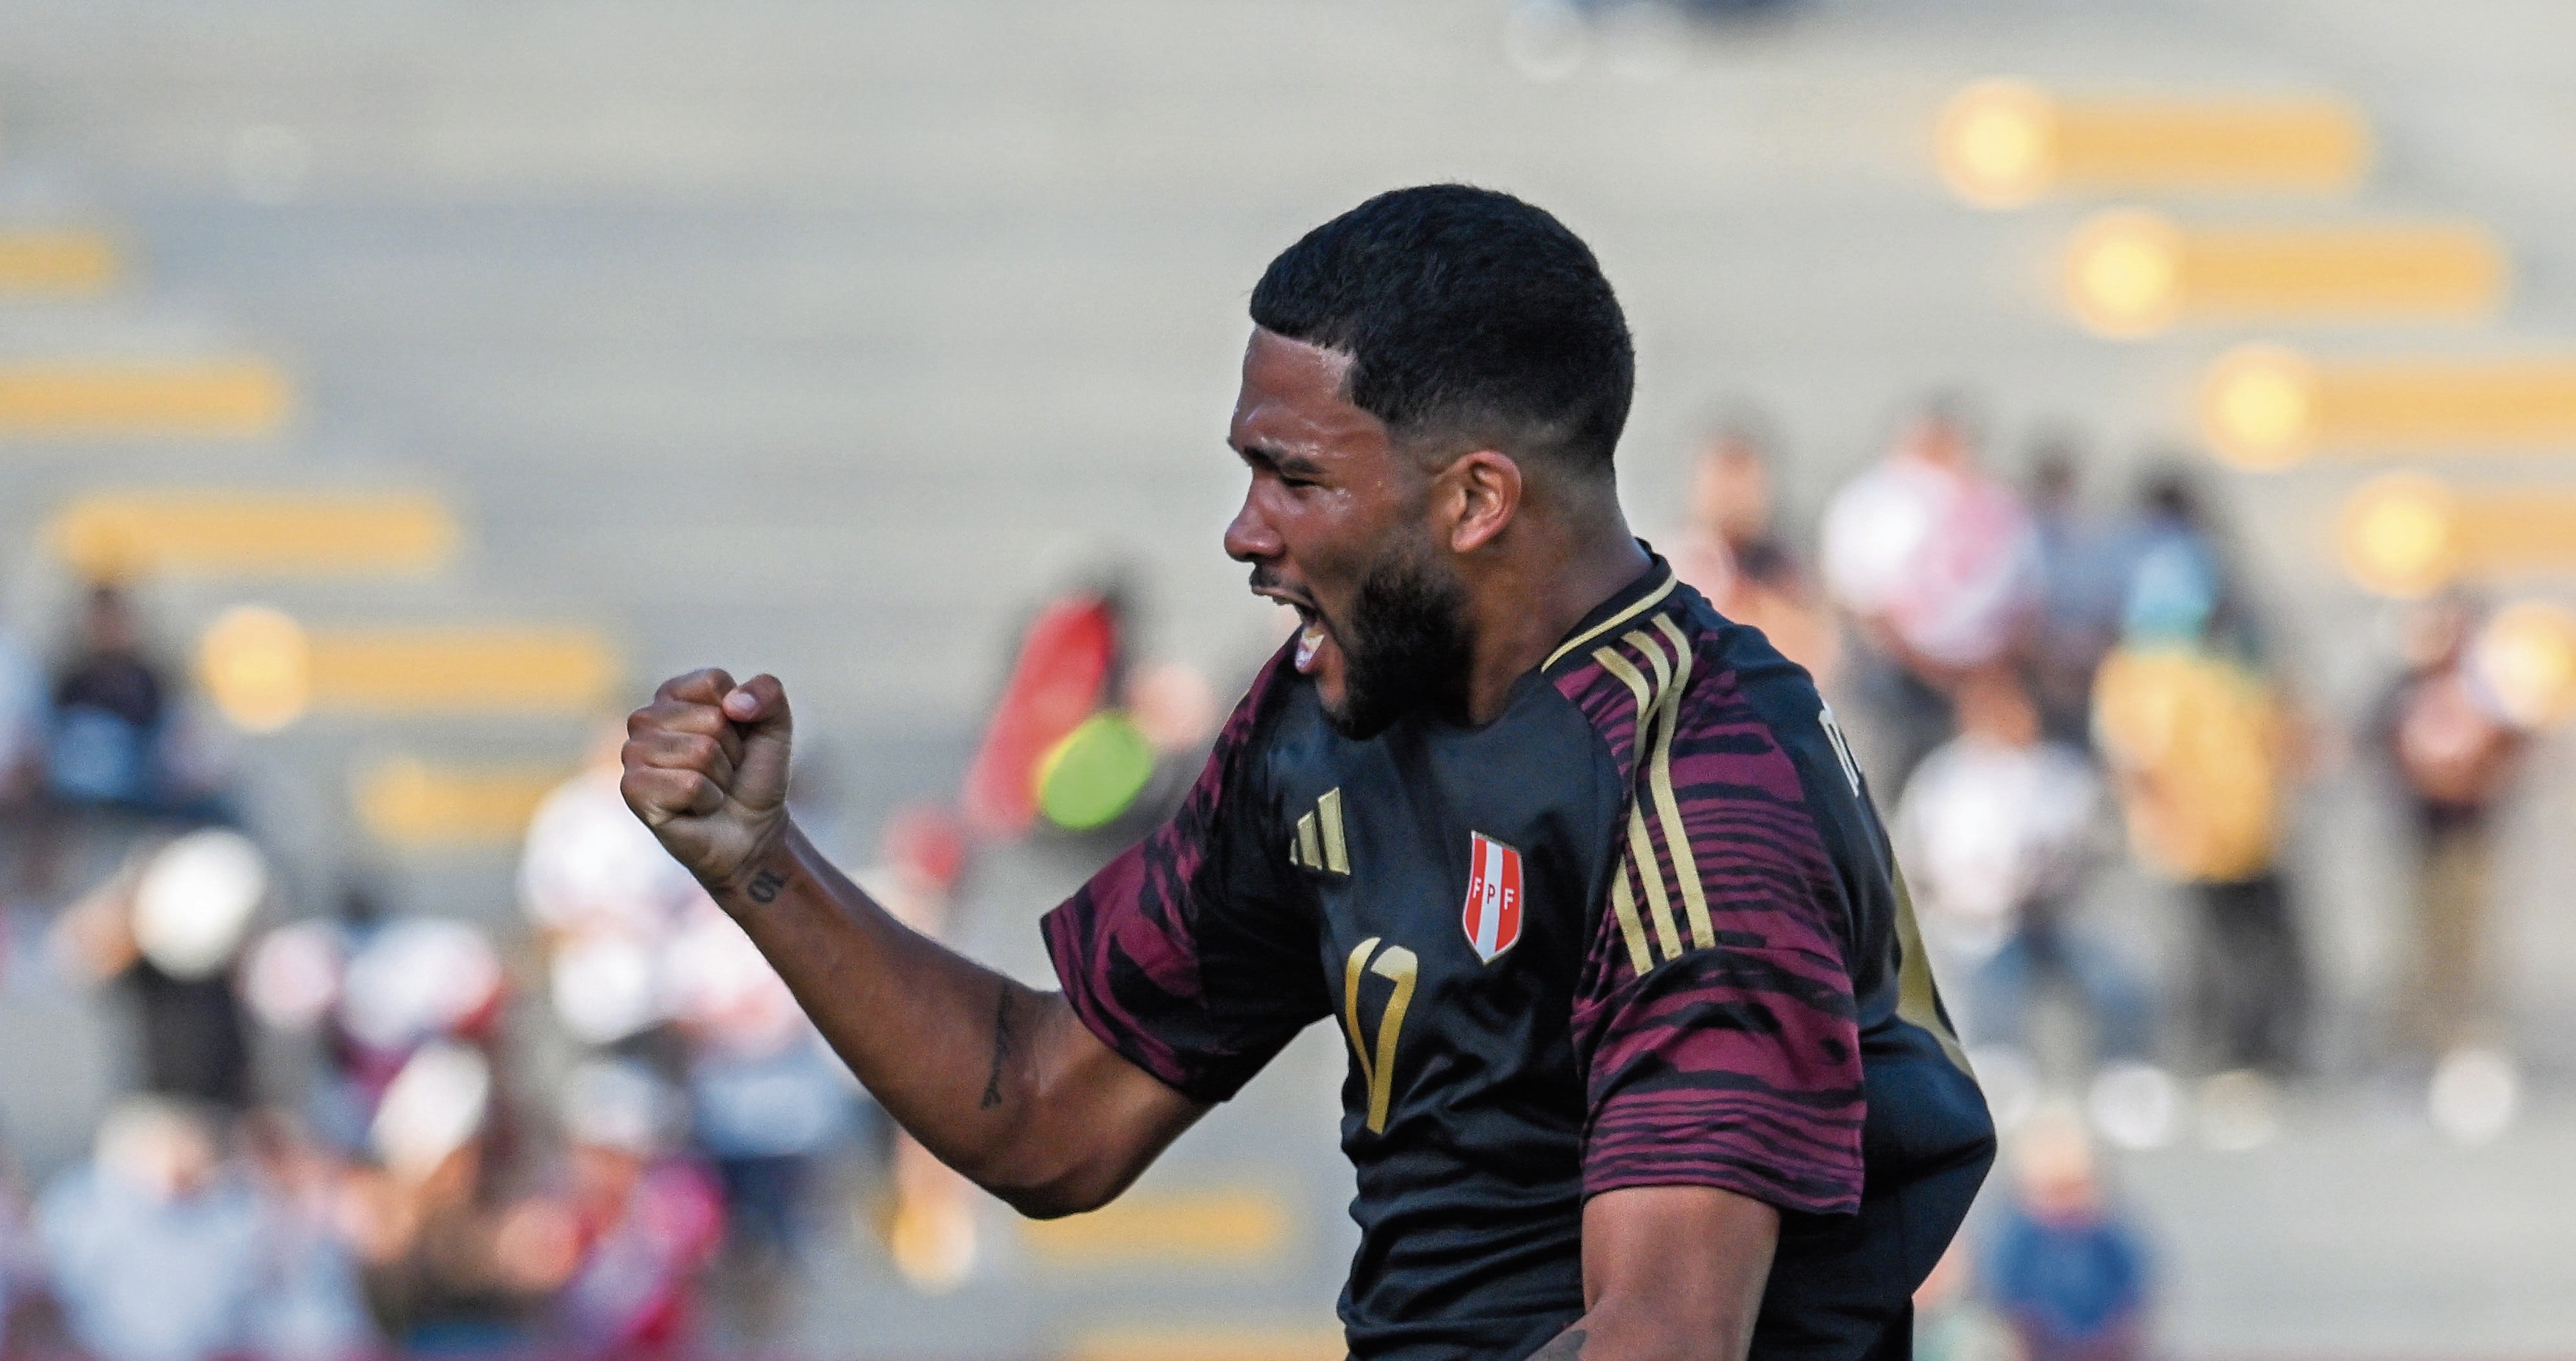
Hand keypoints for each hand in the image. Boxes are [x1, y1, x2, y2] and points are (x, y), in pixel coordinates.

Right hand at [621, 668, 794, 895]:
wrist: (751, 831)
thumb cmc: (753, 775)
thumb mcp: (775, 726)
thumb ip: (767, 692)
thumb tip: (734, 704)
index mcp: (674, 694)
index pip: (713, 682)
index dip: (741, 716)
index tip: (736, 739)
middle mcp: (646, 718)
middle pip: (712, 719)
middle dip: (731, 751)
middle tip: (723, 771)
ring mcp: (633, 753)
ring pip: (701, 752)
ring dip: (720, 778)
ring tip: (711, 789)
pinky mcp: (632, 789)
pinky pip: (688, 784)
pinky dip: (707, 800)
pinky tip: (697, 808)